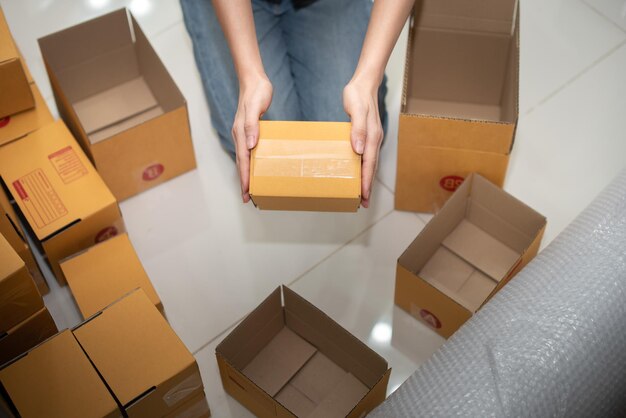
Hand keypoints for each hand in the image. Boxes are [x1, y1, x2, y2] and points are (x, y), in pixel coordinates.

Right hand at [232, 74, 272, 202]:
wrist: (254, 80)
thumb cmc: (257, 93)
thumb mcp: (256, 107)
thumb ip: (252, 126)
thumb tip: (250, 145)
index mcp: (240, 132)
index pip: (242, 160)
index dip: (244, 177)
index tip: (246, 192)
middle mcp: (240, 135)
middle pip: (240, 163)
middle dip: (243, 181)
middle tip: (247, 198)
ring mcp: (243, 133)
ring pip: (243, 159)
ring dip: (246, 174)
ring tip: (250, 188)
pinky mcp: (249, 131)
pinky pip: (248, 151)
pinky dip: (250, 163)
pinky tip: (256, 167)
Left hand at [343, 77, 382, 207]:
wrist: (364, 83)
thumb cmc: (357, 95)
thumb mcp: (356, 109)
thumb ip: (357, 129)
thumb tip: (358, 149)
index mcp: (372, 136)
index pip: (369, 164)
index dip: (366, 181)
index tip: (364, 196)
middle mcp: (374, 140)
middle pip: (372, 167)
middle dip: (368, 186)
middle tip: (364, 203)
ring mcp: (372, 138)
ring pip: (370, 163)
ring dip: (367, 179)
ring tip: (363, 194)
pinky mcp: (367, 135)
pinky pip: (367, 156)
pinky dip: (364, 167)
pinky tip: (358, 172)